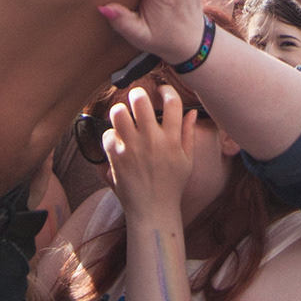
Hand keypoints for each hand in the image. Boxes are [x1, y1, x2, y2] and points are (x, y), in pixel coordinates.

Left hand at [104, 83, 198, 224]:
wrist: (152, 211)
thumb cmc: (172, 186)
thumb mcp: (187, 160)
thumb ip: (188, 134)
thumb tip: (192, 112)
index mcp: (172, 140)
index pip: (172, 102)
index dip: (166, 90)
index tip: (161, 91)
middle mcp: (152, 141)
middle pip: (140, 100)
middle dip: (138, 93)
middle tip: (137, 99)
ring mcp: (132, 149)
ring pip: (118, 113)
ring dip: (120, 112)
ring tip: (124, 117)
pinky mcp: (117, 159)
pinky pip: (107, 135)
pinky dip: (111, 136)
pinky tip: (117, 141)